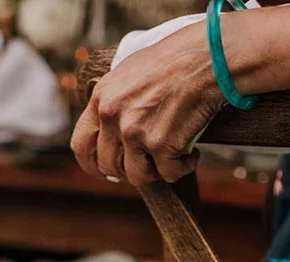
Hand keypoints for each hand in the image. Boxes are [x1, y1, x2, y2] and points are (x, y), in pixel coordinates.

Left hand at [71, 24, 223, 188]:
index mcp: (101, 98)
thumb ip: (114, 103)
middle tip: (150, 161)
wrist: (208, 57)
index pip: (81, 146)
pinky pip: (168, 174)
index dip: (93, 165)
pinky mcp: (161, 144)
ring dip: (156, 172)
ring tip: (172, 156)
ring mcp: (135, 132)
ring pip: (138, 176)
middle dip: (130, 169)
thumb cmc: (174, 62)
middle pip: (109, 166)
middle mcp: (113, 116)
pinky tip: (192, 154)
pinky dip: (183, 168)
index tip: (106, 171)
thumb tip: (108, 136)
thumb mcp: (129, 74)